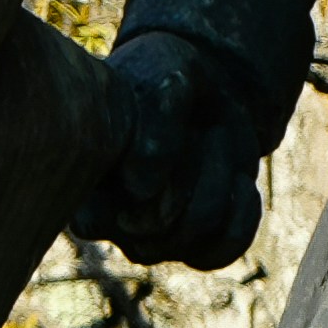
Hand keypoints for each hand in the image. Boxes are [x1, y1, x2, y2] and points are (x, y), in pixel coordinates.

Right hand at [82, 23, 287, 270]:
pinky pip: (223, 250)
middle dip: (189, 169)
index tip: (155, 134)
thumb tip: (140, 189)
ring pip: (195, 232)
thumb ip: (154, 119)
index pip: (95, 221)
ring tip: (214, 139)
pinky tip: (239, 179)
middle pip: (157, 224)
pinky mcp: (195, 245)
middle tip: (195, 127)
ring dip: (220, 180)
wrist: (204, 89)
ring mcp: (155, 240)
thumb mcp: (163, 76)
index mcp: (85, 181)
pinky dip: (243, 212)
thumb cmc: (165, 77)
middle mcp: (114, 220)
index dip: (133, 185)